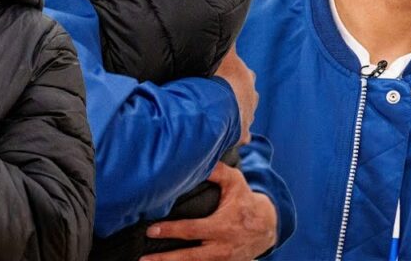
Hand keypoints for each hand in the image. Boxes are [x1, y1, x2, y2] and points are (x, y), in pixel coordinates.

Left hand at [142, 163, 276, 260]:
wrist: (267, 227)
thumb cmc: (246, 201)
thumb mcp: (236, 182)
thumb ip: (217, 171)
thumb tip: (199, 160)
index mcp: (222, 227)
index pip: (191, 230)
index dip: (170, 230)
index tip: (150, 230)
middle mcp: (221, 248)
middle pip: (189, 257)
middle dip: (165, 259)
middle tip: (143, 259)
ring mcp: (222, 260)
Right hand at [214, 47, 256, 145]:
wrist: (218, 108)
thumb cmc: (220, 79)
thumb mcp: (223, 54)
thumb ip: (228, 42)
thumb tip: (232, 21)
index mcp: (246, 78)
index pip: (244, 74)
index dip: (234, 75)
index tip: (226, 76)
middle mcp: (251, 97)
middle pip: (247, 95)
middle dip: (237, 95)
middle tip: (222, 96)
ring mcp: (248, 117)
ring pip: (244, 115)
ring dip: (234, 114)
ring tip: (221, 115)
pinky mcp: (243, 135)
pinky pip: (240, 136)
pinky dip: (233, 135)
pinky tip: (224, 135)